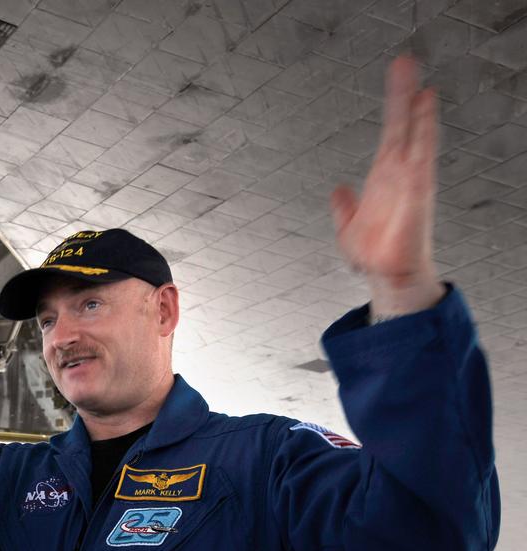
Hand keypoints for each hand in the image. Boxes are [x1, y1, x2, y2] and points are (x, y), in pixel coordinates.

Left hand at [330, 56, 443, 310]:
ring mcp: (411, 180)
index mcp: (382, 177)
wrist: (387, 275)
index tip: (397, 81)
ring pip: (416, 135)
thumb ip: (343, 206)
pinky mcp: (418, 190)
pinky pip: (423, 155)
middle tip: (404, 62)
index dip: (394, 107)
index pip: (390, 133)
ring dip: (418, 108)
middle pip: (402, 125)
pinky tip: (425, 112)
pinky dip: (425, 132)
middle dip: (403, 94)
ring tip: (418, 80)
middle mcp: (399, 173)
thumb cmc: (375, 253)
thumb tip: (338, 190)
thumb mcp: (348, 225)